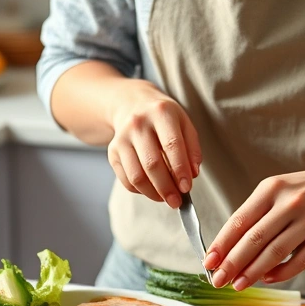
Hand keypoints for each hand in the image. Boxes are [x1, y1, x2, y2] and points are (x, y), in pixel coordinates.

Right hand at [107, 82, 201, 208]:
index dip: (180, 169)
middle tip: (176, 201)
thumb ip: (192, 148)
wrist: (132, 104)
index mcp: (161, 112)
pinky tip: (151, 190)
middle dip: (166, 188)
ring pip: (136, 175)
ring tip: (165, 199)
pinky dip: (140, 191)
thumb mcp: (183, 123)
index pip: (171, 145)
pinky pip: (126, 179)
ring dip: (153, 193)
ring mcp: (122, 138)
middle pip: (152, 163)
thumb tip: (191, 174)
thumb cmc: (163, 118)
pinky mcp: (112, 151)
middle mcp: (138, 123)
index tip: (186, 187)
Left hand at [204, 154, 304, 289]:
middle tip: (218, 280)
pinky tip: (267, 278)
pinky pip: (298, 261)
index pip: (240, 220)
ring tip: (238, 284)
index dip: (222, 244)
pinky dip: (280, 273)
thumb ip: (254, 215)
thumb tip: (227, 249)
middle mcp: (290, 204)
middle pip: (255, 239)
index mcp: (271, 189)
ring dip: (253, 272)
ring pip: (275, 253)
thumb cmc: (304, 190)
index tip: (209, 262)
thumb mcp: (276, 190)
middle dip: (232, 263)